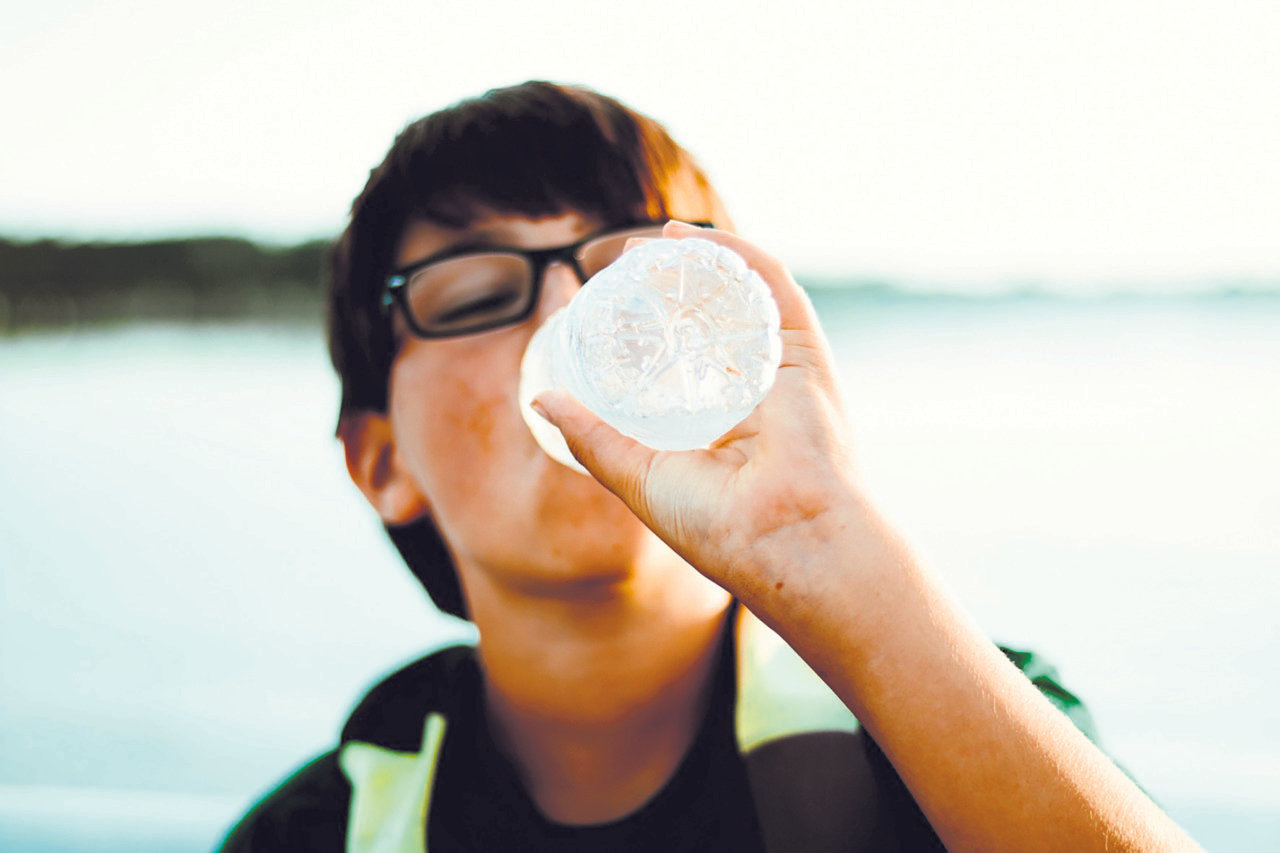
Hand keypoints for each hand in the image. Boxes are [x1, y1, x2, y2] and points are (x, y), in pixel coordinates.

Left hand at [532, 221, 863, 605]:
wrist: (786, 543)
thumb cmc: (720, 529)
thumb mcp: (638, 477)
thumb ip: (594, 438)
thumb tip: (541, 400)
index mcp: (728, 428)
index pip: (689, 363)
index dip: (654, 329)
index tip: (612, 305)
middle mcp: (760, 395)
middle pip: (715, 321)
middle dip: (674, 285)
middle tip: (627, 261)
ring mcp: (784, 370)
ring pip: (741, 296)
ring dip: (700, 261)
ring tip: (654, 239)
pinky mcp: (805, 352)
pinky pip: (770, 286)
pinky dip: (734, 253)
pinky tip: (692, 239)